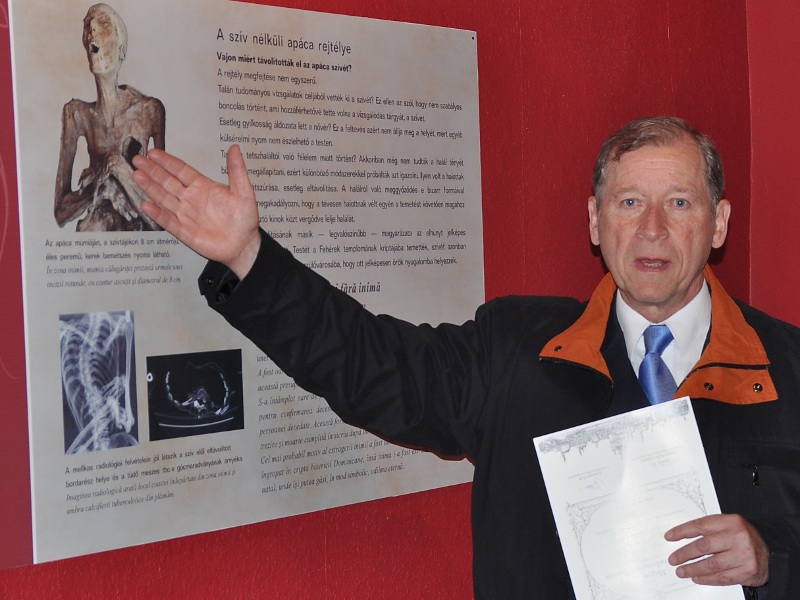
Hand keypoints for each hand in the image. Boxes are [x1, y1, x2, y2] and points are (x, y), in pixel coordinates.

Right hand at [132, 145, 260, 277]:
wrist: (244, 245)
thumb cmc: (244, 220)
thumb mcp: (244, 192)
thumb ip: (237, 170)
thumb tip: (235, 148)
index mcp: (203, 187)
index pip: (181, 170)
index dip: (167, 162)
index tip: (154, 152)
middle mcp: (191, 199)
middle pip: (168, 182)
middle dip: (152, 170)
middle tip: (138, 159)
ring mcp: (186, 215)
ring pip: (164, 198)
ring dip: (151, 187)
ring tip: (137, 175)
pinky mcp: (184, 231)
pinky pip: (168, 221)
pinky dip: (158, 214)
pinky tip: (147, 205)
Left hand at [664, 513, 768, 587]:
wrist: (769, 554)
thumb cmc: (742, 539)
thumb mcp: (729, 526)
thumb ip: (709, 529)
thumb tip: (680, 536)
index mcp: (731, 521)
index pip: (700, 525)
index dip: (682, 531)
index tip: (669, 537)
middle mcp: (738, 537)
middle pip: (704, 546)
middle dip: (684, 553)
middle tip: (673, 559)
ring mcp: (743, 555)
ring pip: (711, 564)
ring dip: (692, 569)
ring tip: (681, 571)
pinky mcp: (747, 571)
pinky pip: (721, 577)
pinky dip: (706, 579)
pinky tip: (696, 578)